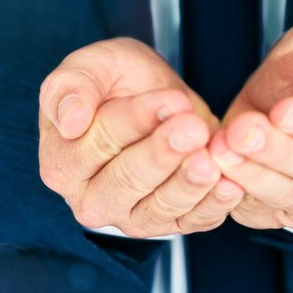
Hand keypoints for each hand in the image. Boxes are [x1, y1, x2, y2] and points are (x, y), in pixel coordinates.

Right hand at [37, 38, 246, 237]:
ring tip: (211, 159)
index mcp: (62, 162)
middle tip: (193, 128)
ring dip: (188, 183)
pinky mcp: (167, 225)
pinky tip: (230, 185)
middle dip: (163, 152)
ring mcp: (128, 217)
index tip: (171, 100)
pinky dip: (212, 206)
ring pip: (159, 207)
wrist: (156, 98)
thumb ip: (70, 87)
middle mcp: (90, 198)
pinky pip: (190, 222)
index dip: (136, 120)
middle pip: (126, 180)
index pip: (98, 143)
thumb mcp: (91, 66)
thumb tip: (71, 120)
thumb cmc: (116, 82)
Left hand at [207, 17, 292, 230]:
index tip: (283, 111)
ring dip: (253, 174)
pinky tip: (215, 172)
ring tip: (220, 147)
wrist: (282, 92)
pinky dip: (237, 195)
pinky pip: (263, 212)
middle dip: (278, 150)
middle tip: (241, 130)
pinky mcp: (290, 214)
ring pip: (292, 196)